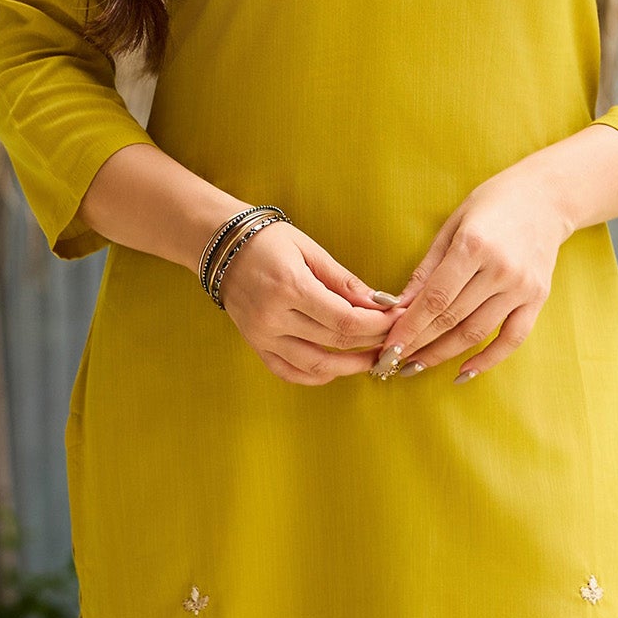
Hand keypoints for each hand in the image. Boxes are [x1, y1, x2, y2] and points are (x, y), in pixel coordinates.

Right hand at [219, 221, 398, 384]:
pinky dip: (316, 377)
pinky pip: (289, 372)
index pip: (346, 319)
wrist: (219, 245)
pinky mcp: (255, 345)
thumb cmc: (267, 240)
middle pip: (335, 342)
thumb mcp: (310, 250)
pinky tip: (337, 369)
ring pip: (315, 366)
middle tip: (395, 337)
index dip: (378, 324)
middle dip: (372, 342)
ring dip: (350, 367)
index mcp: (290, 287)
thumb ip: (345, 281)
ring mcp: (261, 335)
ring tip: (374, 359)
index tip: (398, 319)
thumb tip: (382, 304)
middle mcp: (273, 317)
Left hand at [376, 156, 574, 382]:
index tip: (387, 346)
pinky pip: (512, 338)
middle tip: (393, 361)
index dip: (409, 327)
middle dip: (418, 344)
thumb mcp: (452, 226)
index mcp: (474, 246)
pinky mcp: (538, 298)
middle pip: (452, 319)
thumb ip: (426, 269)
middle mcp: (500, 269)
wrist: (547, 196)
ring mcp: (522, 287)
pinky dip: (488, 360)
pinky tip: (463, 372)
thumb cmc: (492, 205)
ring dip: (444, 354)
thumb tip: (397, 306)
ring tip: (417, 366)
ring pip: (477, 332)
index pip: (435, 298)